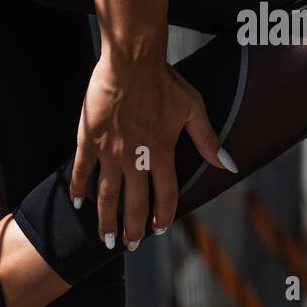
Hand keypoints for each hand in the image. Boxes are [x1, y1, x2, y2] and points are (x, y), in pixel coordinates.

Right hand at [70, 54, 234, 249]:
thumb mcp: (194, 109)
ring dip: (106, 220)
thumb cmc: (165, 82)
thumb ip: (209, 142)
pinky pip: (81, 170)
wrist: (132, 62)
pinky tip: (77, 202)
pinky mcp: (88, 140)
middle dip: (133, 229)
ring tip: (105, 238)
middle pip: (134, 204)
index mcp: (162, 153)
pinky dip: (78, 188)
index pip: (165, 196)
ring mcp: (110, 151)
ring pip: (107, 195)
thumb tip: (230, 167)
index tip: (158, 229)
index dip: (162, 216)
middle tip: (130, 244)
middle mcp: (136, 159)